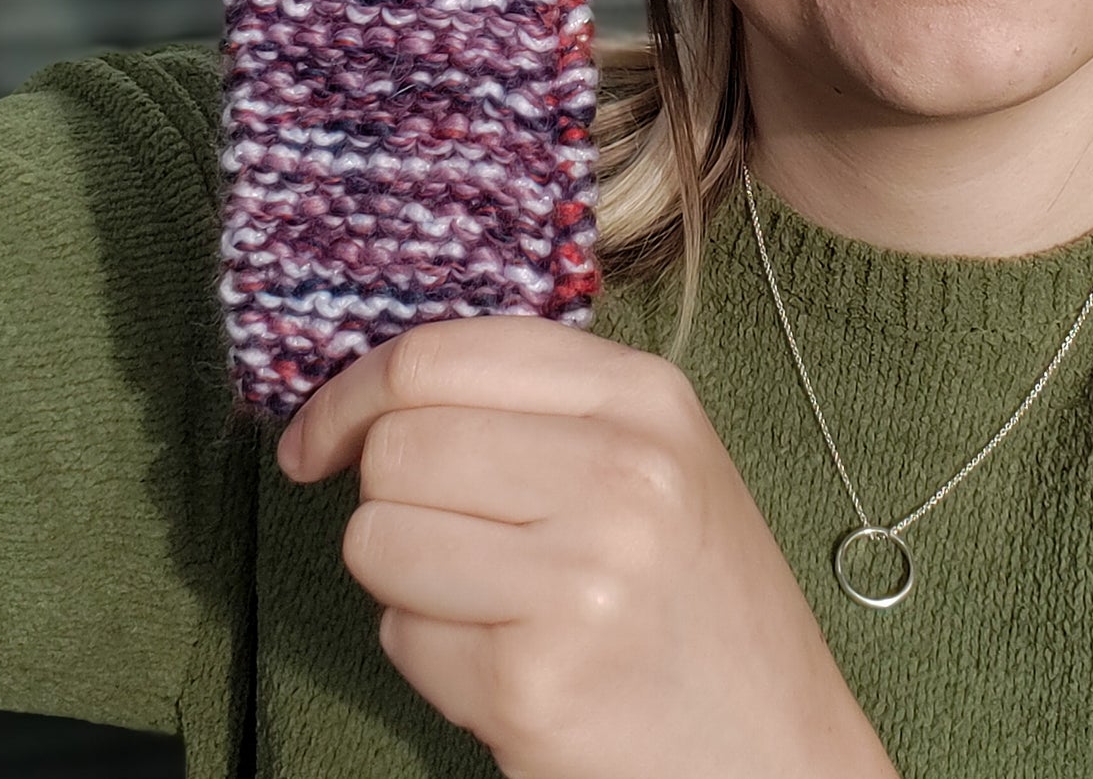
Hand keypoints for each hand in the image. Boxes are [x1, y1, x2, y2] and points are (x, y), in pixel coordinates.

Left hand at [276, 313, 897, 778]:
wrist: (776, 754)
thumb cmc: (693, 603)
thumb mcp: (652, 460)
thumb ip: (536, 405)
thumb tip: (372, 392)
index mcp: (644, 395)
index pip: (442, 353)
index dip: (352, 393)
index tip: (317, 438)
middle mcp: (621, 469)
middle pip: (397, 445)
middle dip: (389, 500)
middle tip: (445, 544)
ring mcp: (583, 575)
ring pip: (377, 537)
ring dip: (406, 585)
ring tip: (495, 609)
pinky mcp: (536, 679)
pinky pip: (401, 638)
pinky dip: (433, 660)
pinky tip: (512, 668)